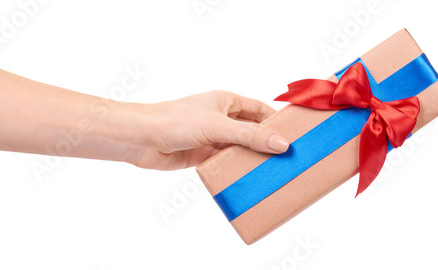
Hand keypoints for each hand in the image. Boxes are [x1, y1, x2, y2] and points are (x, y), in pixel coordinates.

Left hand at [127, 90, 289, 169]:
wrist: (142, 138)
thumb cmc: (175, 120)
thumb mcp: (218, 126)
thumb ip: (250, 136)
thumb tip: (281, 144)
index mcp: (226, 101)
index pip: (259, 109)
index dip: (276, 119)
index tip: (295, 132)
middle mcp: (220, 118)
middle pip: (251, 130)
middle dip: (267, 142)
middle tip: (288, 156)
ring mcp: (212, 137)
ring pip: (239, 148)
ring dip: (252, 158)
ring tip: (274, 170)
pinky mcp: (203, 155)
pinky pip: (225, 162)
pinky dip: (236, 169)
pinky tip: (249, 178)